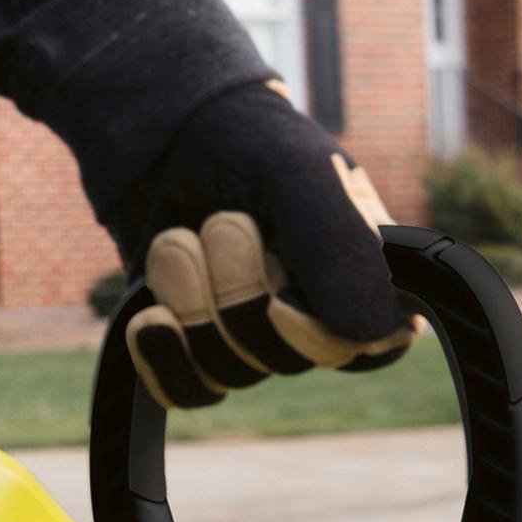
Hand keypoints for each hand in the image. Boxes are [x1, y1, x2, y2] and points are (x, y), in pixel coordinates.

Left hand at [107, 81, 416, 410]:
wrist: (163, 131)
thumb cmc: (247, 141)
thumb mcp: (301, 174)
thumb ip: (343, 245)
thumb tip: (373, 336)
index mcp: (364, 274)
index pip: (367, 346)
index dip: (313, 331)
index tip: (279, 291)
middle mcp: (315, 314)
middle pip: (286, 359)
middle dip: (237, 286)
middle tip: (223, 221)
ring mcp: (252, 335)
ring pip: (230, 370)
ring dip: (190, 297)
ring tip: (177, 238)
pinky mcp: (196, 348)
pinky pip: (189, 391)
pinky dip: (163, 356)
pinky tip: (149, 317)